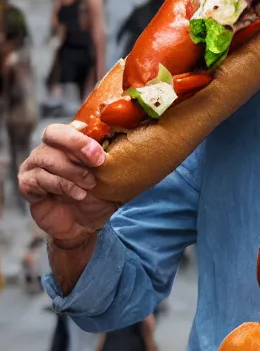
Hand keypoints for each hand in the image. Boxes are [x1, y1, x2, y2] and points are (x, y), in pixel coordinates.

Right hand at [18, 124, 117, 248]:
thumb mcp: (113, 176)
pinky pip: (39, 179)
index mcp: (69, 141)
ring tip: (91, 185)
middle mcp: (49, 148)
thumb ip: (119, 158)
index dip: (85, 134)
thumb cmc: (97, 196)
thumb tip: (141, 145)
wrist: (83, 225)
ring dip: (73, 171)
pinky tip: (78, 195)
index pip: (71, 125)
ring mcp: (34, 165)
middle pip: (53, 133)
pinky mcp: (27, 184)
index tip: (101, 149)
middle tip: (98, 161)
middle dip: (77, 144)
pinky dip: (62, 186)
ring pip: (47, 158)